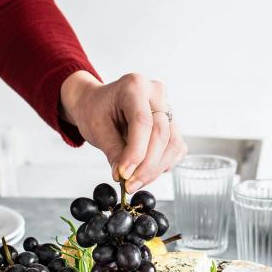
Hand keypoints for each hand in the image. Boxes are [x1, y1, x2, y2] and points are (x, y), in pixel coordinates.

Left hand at [60, 71, 186, 192]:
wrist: (97, 103)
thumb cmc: (95, 110)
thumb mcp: (96, 129)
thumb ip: (113, 151)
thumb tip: (125, 176)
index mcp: (135, 86)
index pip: (143, 122)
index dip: (136, 153)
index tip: (125, 175)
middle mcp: (156, 93)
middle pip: (161, 134)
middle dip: (146, 166)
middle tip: (130, 185)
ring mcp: (168, 107)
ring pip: (173, 144)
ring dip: (156, 169)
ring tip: (135, 181)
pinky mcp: (172, 123)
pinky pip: (175, 148)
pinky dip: (162, 164)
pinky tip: (145, 171)